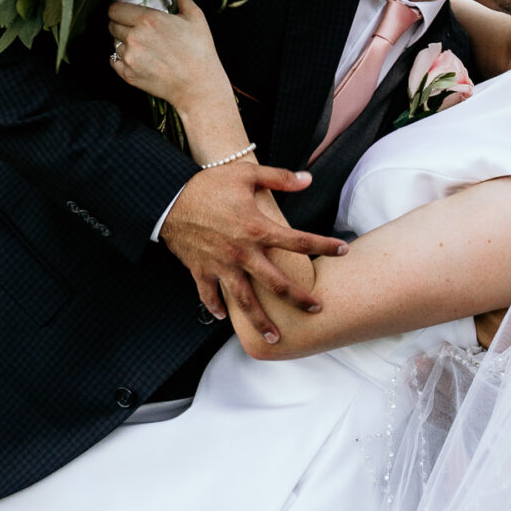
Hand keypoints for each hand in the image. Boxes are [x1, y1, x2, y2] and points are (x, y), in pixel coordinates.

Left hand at [105, 0, 228, 111]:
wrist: (198, 86)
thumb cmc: (199, 52)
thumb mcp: (196, 18)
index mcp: (148, 19)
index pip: (115, 9)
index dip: (118, 9)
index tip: (123, 11)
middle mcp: (134, 37)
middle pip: (112, 25)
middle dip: (120, 24)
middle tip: (134, 28)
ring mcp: (129, 57)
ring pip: (114, 43)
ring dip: (123, 42)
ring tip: (141, 46)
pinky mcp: (128, 74)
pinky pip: (114, 61)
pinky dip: (122, 59)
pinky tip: (137, 58)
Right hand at [159, 162, 344, 346]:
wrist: (167, 198)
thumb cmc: (208, 183)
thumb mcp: (246, 173)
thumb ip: (279, 177)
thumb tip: (308, 179)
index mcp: (257, 230)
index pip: (298, 241)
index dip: (323, 245)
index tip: (343, 250)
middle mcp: (242, 254)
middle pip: (277, 284)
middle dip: (299, 299)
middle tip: (317, 309)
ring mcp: (221, 266)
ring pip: (246, 301)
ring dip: (261, 321)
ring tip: (275, 337)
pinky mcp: (201, 270)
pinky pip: (209, 295)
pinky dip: (216, 308)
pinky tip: (224, 318)